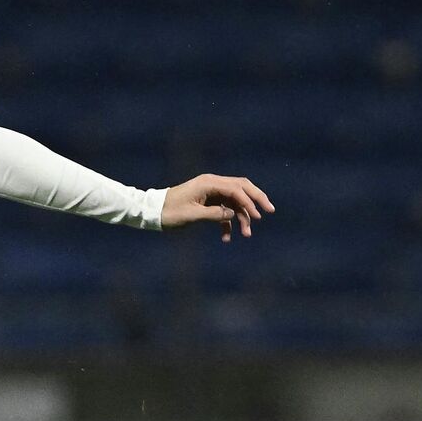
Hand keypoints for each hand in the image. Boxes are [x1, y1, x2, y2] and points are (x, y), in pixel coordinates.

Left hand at [160, 174, 274, 241]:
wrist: (151, 212)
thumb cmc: (169, 213)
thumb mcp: (191, 216)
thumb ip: (214, 214)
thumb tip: (233, 214)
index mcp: (209, 183)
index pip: (236, 189)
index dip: (249, 202)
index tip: (258, 216)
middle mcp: (212, 184)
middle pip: (241, 188)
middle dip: (256, 200)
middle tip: (270, 211)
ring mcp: (211, 192)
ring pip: (234, 202)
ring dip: (241, 217)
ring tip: (247, 235)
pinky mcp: (208, 201)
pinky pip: (223, 210)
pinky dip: (227, 222)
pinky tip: (227, 238)